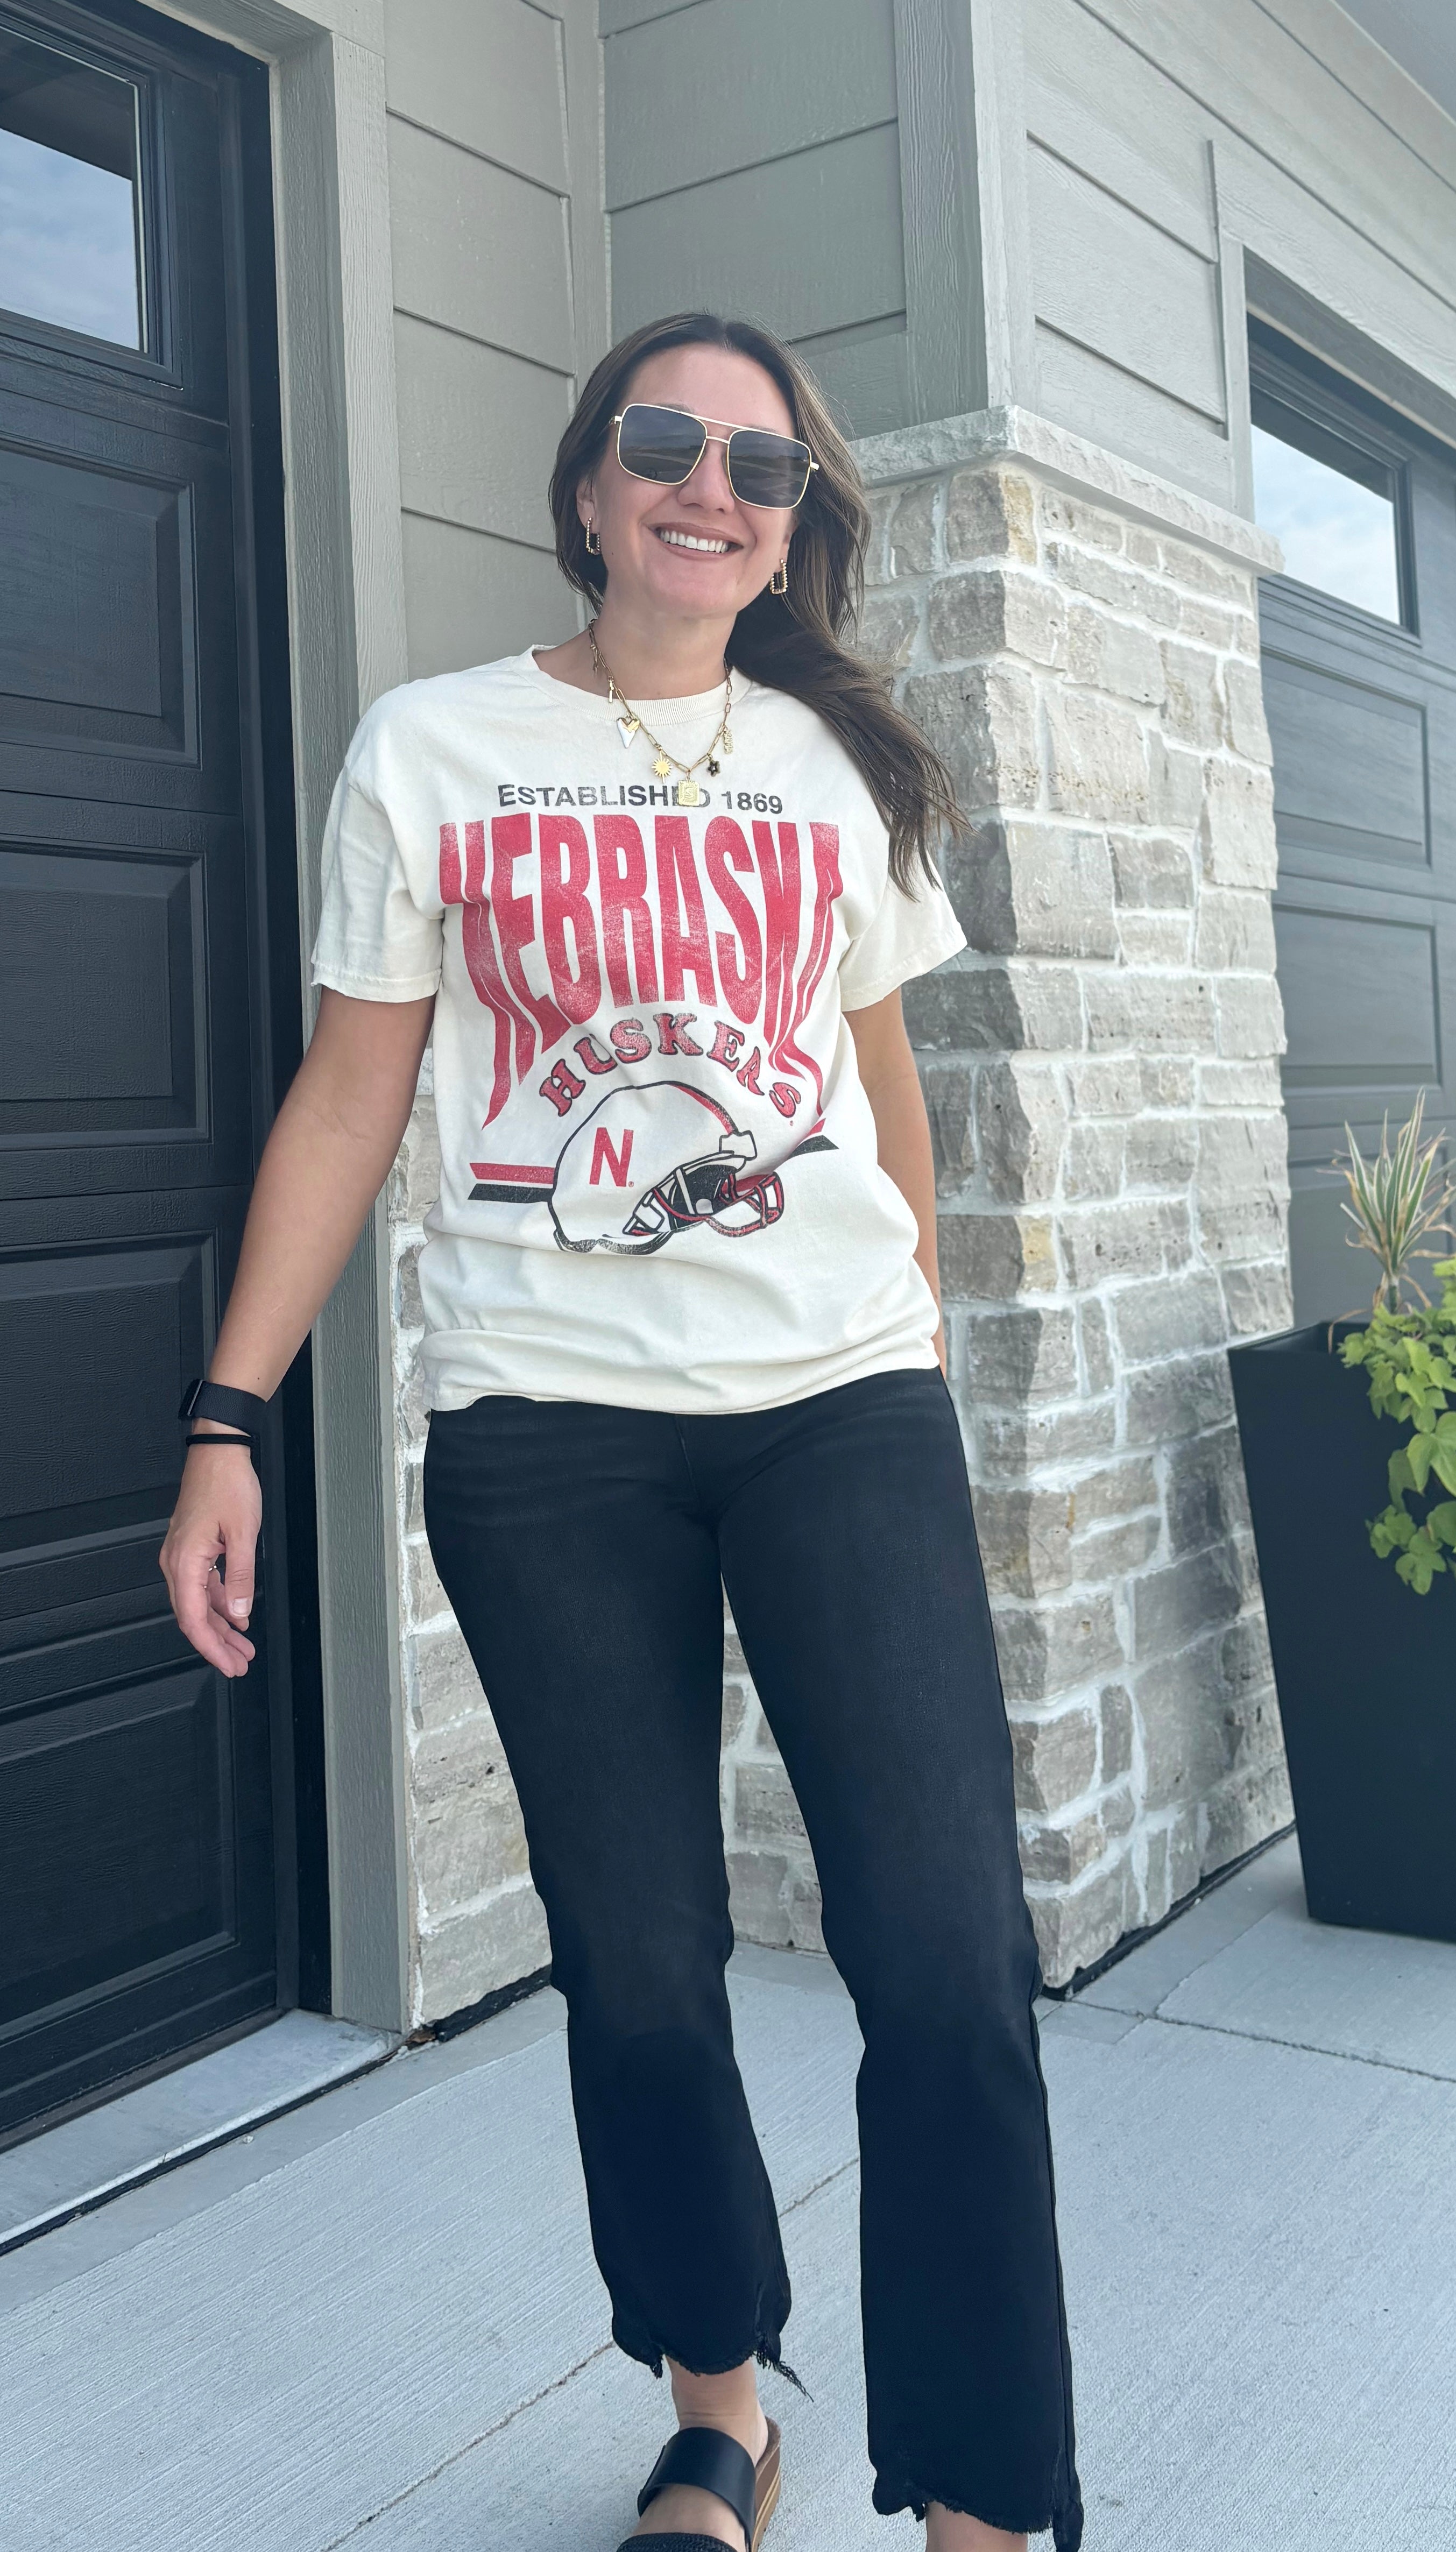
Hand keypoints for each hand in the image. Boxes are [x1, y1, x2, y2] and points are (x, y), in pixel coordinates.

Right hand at [160, 1442, 262, 1677]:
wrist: (218, 1453)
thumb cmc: (227, 1484)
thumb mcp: (243, 1533)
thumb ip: (240, 1577)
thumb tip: (240, 1613)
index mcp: (184, 1562)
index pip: (194, 1620)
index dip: (211, 1648)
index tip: (228, 1664)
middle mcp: (176, 1562)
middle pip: (194, 1617)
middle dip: (217, 1644)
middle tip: (240, 1663)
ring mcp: (182, 1556)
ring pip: (199, 1604)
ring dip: (221, 1627)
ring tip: (242, 1646)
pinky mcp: (192, 1549)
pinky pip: (203, 1586)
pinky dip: (220, 1604)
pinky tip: (236, 1616)